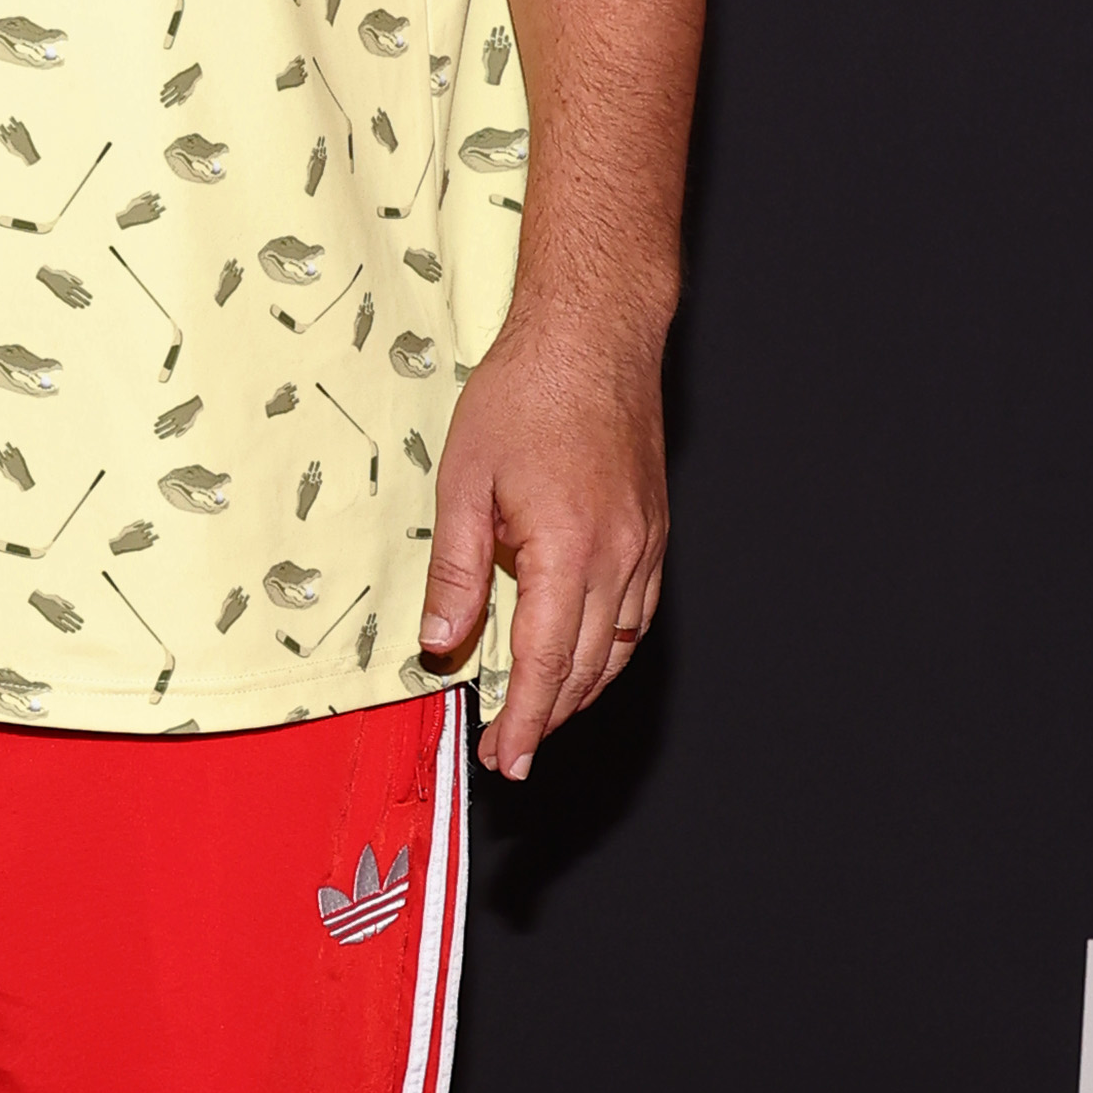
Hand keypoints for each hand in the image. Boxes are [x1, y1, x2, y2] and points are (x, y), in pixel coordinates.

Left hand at [415, 311, 667, 779]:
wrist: (594, 334)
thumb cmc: (526, 392)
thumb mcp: (463, 480)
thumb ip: (455, 569)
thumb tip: (441, 640)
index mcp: (567, 550)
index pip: (544, 663)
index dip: (522, 720)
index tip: (503, 758)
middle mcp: (618, 556)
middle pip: (586, 667)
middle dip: (547, 720)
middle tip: (512, 755)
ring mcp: (644, 543)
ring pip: (620, 647)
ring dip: (582, 691)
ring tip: (542, 717)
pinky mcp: (652, 527)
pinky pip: (638, 612)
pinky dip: (612, 650)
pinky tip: (587, 657)